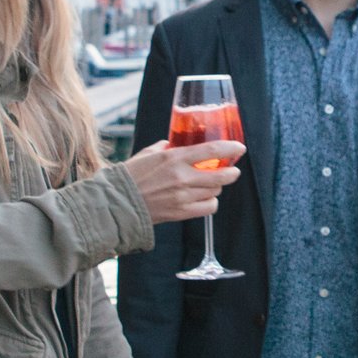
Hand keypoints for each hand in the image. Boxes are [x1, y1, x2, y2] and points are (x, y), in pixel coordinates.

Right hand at [123, 140, 242, 224]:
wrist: (118, 203)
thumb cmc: (130, 176)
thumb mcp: (148, 154)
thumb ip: (166, 148)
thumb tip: (176, 145)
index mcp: (174, 158)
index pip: (212, 150)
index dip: (230, 148)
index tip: (239, 148)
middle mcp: (182, 177)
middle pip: (220, 175)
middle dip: (231, 172)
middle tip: (233, 170)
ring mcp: (183, 196)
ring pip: (215, 191)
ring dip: (217, 187)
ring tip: (211, 184)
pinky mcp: (181, 212)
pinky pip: (208, 207)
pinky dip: (210, 202)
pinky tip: (205, 198)